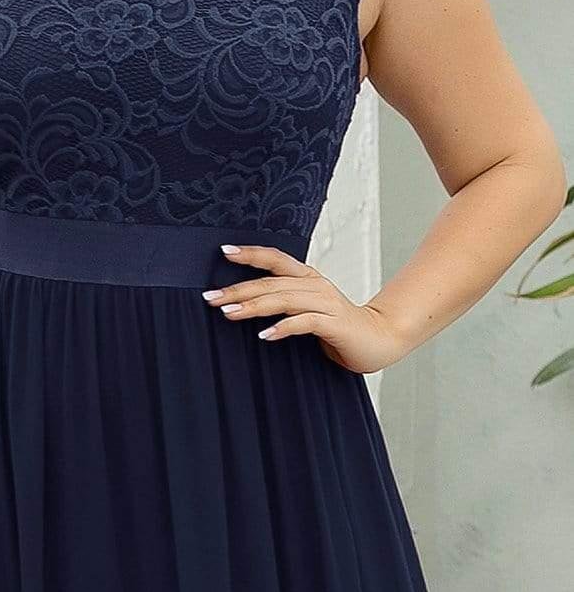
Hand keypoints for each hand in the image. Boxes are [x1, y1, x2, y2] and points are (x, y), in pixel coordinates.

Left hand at [202, 244, 409, 373]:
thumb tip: (243, 302)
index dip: (250, 253)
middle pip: (271, 282)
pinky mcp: (334, 323)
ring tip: (229, 313)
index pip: (274, 259)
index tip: (223, 252)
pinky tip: (264, 335)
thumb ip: (283, 302)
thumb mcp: (306, 308)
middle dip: (238, 289)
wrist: (379, 339)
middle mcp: (314, 284)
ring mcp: (325, 302)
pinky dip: (282, 328)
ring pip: (283, 299)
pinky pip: (303, 322)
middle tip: (211, 298)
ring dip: (253, 306)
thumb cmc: (337, 325)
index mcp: (307, 277)